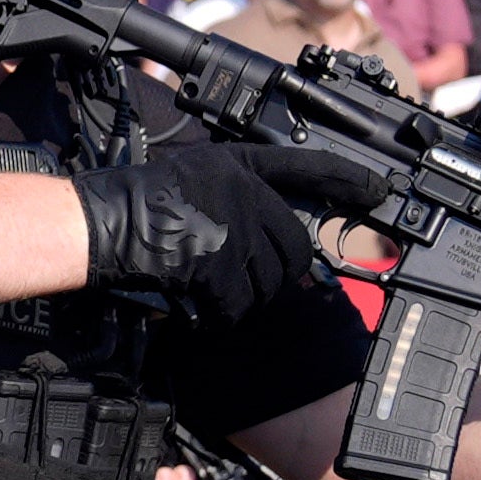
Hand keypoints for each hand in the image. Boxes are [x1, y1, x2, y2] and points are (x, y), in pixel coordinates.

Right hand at [75, 141, 373, 325]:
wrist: (102, 223)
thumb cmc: (135, 202)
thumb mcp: (194, 176)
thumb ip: (234, 192)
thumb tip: (268, 232)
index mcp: (238, 165)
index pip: (308, 166)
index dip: (347, 178)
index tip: (378, 189)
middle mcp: (245, 192)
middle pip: (294, 246)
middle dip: (275, 272)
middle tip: (242, 282)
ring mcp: (235, 227)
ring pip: (270, 281)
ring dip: (244, 296)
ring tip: (208, 291)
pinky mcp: (221, 262)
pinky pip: (239, 304)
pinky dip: (220, 314)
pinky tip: (197, 307)